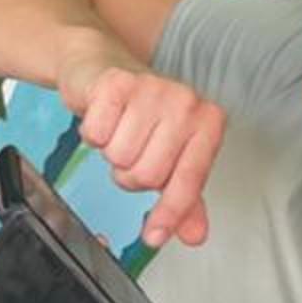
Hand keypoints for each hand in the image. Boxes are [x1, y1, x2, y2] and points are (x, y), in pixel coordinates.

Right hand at [62, 43, 224, 247]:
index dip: (169, 214)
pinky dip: (93, 133)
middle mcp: (186, 103)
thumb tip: (194, 235)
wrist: (105, 66)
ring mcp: (153, 89)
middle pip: (147, 175)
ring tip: (120, 131)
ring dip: (111, 153)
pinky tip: (104, 117)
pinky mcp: (116, 83)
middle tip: (132, 151)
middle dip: (130, 173)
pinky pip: (96, 135)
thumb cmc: (144, 115)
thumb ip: (185, 197)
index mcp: (208, 123)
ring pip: (120, 158)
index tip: (154, 236)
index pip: (189, 181)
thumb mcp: (171, 155)